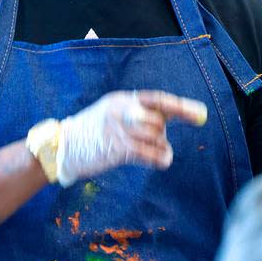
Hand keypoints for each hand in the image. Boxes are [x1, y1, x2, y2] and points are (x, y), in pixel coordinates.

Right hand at [55, 90, 207, 186]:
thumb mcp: (111, 115)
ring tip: (152, 152)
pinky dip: (160, 158)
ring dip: (160, 146)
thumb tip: (167, 120)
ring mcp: (119, 129)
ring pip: (156, 136)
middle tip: (153, 140)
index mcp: (121, 100)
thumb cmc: (90, 134)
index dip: (180, 107)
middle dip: (161, 133)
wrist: (61, 148)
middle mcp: (121, 110)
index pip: (156, 100)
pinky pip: (150, 153)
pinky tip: (162, 160)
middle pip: (158, 120)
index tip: (199, 113)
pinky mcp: (118, 149)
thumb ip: (135, 115)